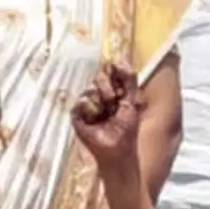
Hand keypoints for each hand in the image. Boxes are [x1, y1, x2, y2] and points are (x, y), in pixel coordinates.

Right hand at [67, 59, 149, 195]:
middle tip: (114, 102)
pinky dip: (89, 109)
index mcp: (113, 91)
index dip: (113, 72)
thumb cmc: (127, 128)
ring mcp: (87, 105)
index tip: (117, 73)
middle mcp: (99, 96)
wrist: (117, 148)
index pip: (109, 73)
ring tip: (105, 114)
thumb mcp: (132, 100)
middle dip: (109, 88)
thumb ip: (129, 80)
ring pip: (89, 89)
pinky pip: (80, 102)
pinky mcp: (77, 115)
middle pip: (98, 78)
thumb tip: (121, 60)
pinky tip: (94, 118)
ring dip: (101, 101)